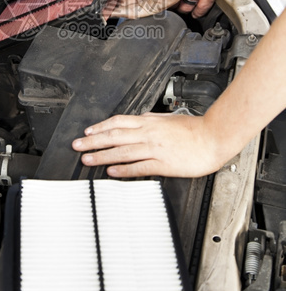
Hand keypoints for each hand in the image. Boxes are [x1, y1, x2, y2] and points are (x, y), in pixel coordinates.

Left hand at [72, 113, 222, 177]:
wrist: (213, 137)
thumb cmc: (194, 129)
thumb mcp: (168, 119)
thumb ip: (152, 120)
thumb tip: (139, 120)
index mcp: (149, 122)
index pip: (118, 122)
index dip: (100, 127)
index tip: (87, 133)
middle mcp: (148, 133)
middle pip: (114, 136)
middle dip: (93, 142)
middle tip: (77, 147)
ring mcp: (154, 148)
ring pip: (122, 151)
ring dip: (102, 156)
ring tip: (87, 160)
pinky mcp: (163, 163)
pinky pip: (139, 167)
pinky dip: (123, 169)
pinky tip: (112, 172)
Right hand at [108, 0, 183, 17]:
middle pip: (125, 0)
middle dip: (115, 2)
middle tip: (104, 3)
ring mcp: (147, 0)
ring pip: (128, 8)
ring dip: (117, 9)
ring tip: (105, 10)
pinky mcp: (151, 9)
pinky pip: (135, 14)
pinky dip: (124, 14)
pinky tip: (115, 13)